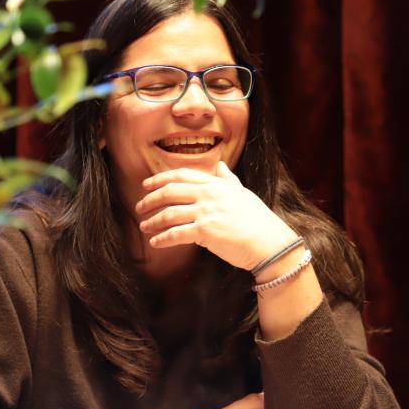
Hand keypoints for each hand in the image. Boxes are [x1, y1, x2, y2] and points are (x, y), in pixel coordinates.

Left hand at [137, 162, 297, 270]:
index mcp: (216, 184)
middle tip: (139, 207)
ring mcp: (206, 212)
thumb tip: (221, 165)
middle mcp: (209, 194)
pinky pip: (176, 234)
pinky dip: (162, 239)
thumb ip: (228, 179)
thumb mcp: (243, 193)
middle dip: (150, 199)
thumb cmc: (258, 220)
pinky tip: (155, 243)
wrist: (268, 242)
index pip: (181, 175)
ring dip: (153, 221)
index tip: (146, 185)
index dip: (160, 179)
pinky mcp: (205, 231)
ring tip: (144, 227)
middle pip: (170, 192)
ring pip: (169, 213)